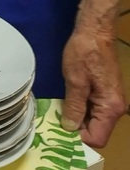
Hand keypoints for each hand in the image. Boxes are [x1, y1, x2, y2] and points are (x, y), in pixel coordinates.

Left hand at [60, 21, 126, 147]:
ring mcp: (110, 100)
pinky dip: (79, 109)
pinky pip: (92, 108)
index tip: (59, 132)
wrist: (95, 31)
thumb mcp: (75, 80)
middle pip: (96, 130)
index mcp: (111, 108)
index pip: (97, 138)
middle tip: (54, 124)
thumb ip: (74, 106)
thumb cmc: (85, 53)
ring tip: (56, 114)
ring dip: (76, 118)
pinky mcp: (104, 92)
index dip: (78, 138)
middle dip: (76, 130)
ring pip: (93, 120)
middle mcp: (115, 108)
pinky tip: (65, 104)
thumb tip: (69, 128)